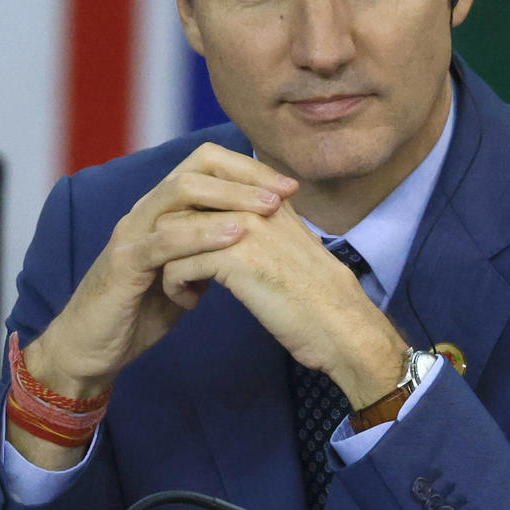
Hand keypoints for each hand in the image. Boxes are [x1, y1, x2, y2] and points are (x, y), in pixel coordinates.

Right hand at [23, 144, 297, 396]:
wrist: (90, 349)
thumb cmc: (138, 312)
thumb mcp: (183, 274)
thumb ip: (207, 252)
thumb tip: (250, 240)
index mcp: (160, 211)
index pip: (204, 166)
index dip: (247, 170)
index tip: (288, 187)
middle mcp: (144, 212)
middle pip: (195, 170)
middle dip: (245, 177)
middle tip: (285, 192)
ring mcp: (131, 234)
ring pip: (179, 194)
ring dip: (230, 198)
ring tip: (269, 209)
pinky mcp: (123, 264)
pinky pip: (164, 241)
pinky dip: (201, 235)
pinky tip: (235, 236)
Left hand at [158, 200, 406, 407]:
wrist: (340, 325)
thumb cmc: (315, 295)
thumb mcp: (287, 247)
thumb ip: (261, 228)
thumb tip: (227, 225)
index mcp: (268, 197)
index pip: (207, 184)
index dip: (188, 216)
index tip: (189, 246)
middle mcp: (255, 203)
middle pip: (182, 204)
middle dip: (171, 236)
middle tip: (180, 267)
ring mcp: (244, 227)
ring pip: (172, 232)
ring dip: (169, 262)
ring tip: (183, 287)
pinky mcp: (234, 259)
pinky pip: (177, 264)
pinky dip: (176, 286)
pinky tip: (191, 302)